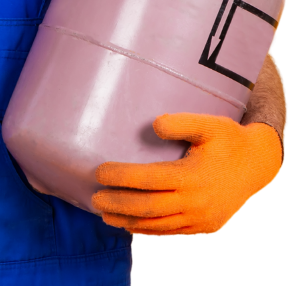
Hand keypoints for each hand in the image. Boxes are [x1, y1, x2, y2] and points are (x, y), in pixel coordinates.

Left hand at [91, 113, 282, 235]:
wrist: (259, 165)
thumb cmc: (229, 139)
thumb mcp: (209, 124)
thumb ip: (181, 122)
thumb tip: (153, 124)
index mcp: (192, 176)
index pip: (148, 180)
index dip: (121, 177)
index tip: (99, 172)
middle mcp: (196, 202)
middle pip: (148, 207)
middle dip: (118, 204)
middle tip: (94, 198)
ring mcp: (201, 219)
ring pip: (158, 224)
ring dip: (129, 221)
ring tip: (105, 215)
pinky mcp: (205, 227)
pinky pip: (172, 232)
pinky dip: (149, 231)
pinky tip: (131, 225)